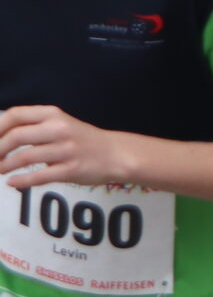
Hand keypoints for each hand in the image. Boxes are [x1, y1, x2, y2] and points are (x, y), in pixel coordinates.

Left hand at [1, 106, 135, 188]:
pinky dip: (21, 181)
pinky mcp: (72, 169)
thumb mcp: (59, 124)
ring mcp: (67, 149)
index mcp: (53, 114)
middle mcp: (60, 129)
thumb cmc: (82, 140)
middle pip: (16, 136)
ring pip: (25, 157)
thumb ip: (33, 127)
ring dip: (5, 166)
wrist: (116, 153)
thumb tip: (0, 137)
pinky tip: (12, 182)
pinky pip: (40, 176)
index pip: (15, 115)